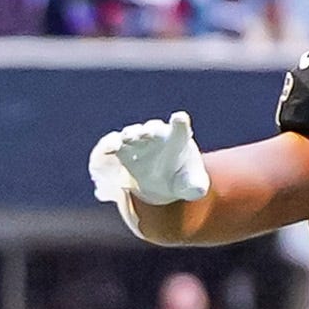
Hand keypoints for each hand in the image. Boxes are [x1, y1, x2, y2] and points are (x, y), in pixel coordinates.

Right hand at [88, 111, 209, 206]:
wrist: (162, 184)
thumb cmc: (181, 180)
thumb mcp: (191, 187)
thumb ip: (196, 187)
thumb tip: (198, 190)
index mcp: (178, 140)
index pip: (180, 128)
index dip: (179, 123)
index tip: (179, 118)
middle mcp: (157, 136)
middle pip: (152, 129)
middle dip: (148, 131)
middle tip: (143, 134)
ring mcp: (138, 141)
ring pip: (132, 133)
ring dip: (128, 136)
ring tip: (124, 141)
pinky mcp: (122, 151)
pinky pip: (114, 144)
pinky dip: (110, 145)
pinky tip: (109, 149)